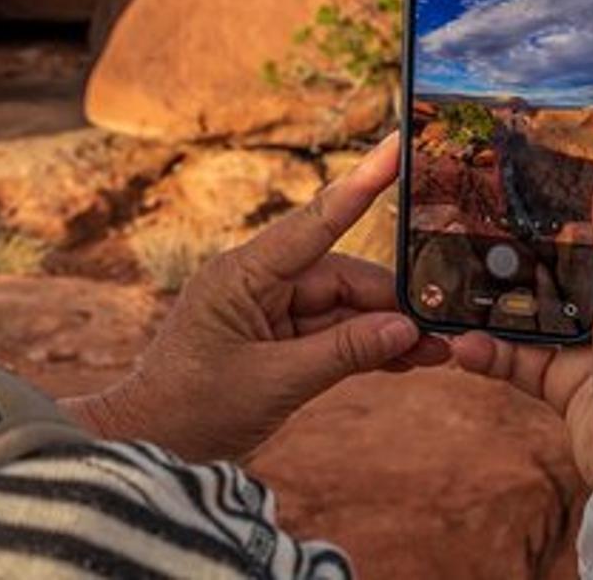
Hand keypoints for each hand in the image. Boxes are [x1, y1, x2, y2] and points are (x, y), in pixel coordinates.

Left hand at [62, 133, 449, 462]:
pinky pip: (330, 334)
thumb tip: (404, 329)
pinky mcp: (276, 342)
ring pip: (341, 308)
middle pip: (340, 276)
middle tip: (440, 330)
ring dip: (384, 330)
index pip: (314, 221)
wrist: (152, 444)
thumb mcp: (274, 381)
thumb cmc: (193, 408)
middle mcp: (258, 282)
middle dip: (390, 303)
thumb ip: (342, 353)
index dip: (361, 184)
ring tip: (435, 352)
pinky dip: (365, 347)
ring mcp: (268, 311)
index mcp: (244, 273)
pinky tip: (406, 360)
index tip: (396, 147)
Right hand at [449, 156, 592, 486]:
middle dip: (527, 229)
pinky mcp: (563, 372)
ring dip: (495, 294)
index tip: (552, 146)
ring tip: (453, 280)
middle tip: (479, 203)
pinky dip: (487, 348)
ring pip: (534, 296)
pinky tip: (461, 345)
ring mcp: (592, 334)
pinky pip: (516, 350)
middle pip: (571, 244)